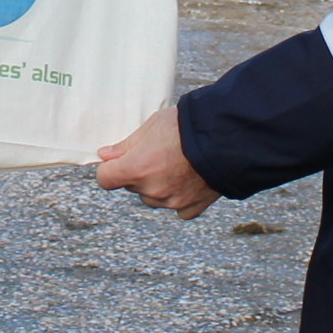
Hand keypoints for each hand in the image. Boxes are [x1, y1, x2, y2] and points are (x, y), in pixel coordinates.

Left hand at [93, 100, 217, 218]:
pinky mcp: (191, 207)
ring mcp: (172, 201)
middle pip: (131, 186)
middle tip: (158, 154)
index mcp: (137, 169)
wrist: (226, 137)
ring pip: (153, 197)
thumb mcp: (152, 125)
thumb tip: (106, 156)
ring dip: (157, 186)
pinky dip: (179, 196)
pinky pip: (177, 208)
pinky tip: (188, 179)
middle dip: (138, 173)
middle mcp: (151, 190)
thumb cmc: (188, 126)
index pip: (105, 179)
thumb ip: (126, 145)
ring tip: (177, 164)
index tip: (118, 161)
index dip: (110, 168)